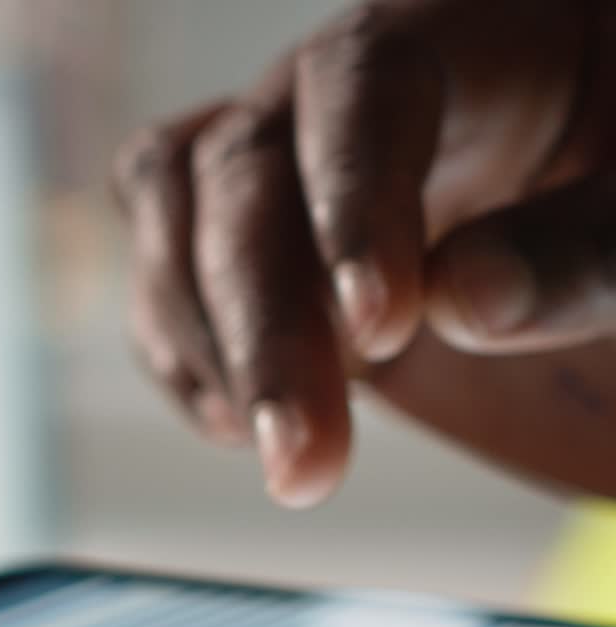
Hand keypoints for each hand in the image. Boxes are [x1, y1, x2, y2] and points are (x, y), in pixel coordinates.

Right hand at [114, 0, 615, 507]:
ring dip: (204, 342)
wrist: (582, 182)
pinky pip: (168, 264)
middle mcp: (341, 91)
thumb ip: (583, 250)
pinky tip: (238, 424)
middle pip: (244, 170)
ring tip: (281, 453)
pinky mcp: (254, 233)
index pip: (366, 86)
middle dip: (264, 330)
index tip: (380, 330)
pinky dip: (181, 352)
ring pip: (174, 206)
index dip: (355, 202)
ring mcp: (284, 158)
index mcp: (460, 40)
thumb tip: (468, 301)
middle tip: (304, 467)